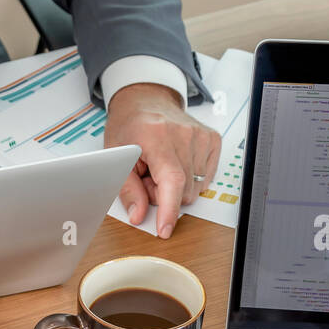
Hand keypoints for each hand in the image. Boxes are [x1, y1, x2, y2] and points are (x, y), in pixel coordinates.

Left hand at [103, 83, 220, 237]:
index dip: (169, 209)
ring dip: (175, 187)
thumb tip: (139, 215)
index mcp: (157, 136)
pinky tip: (176, 163)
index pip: (171, 180)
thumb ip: (127, 189)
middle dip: (162, 195)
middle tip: (147, 177)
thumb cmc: (129, 127)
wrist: (146, 99)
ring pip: (194, 188)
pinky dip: (188, 179)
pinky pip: (204, 179)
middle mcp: (184, 134)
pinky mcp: (212, 140)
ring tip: (160, 167)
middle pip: (182, 190)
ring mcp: (201, 136)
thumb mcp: (116, 156)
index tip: (165, 229)